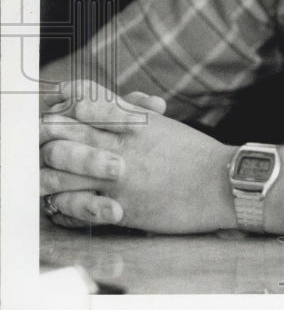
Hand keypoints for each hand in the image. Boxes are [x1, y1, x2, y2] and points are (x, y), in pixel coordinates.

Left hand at [41, 82, 236, 232]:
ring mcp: (119, 176)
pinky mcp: (122, 207)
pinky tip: (60, 206)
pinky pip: (78, 207)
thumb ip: (135, 113)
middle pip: (64, 133)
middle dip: (45, 136)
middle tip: (36, 141)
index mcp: (132, 120)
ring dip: (47, 173)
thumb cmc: (196, 154)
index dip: (62, 104)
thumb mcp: (163, 124)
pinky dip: (63, 207)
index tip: (52, 109)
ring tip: (41, 176)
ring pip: (62, 171)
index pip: (84, 102)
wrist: (223, 183)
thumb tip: (117, 103)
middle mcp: (121, 144)